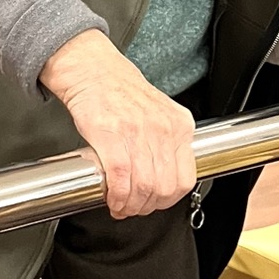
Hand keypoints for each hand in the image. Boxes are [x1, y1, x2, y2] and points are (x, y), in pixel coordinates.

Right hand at [40, 29, 196, 217]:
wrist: (93, 69)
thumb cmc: (121, 92)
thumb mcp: (160, 113)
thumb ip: (167, 143)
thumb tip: (164, 181)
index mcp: (180, 125)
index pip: (185, 179)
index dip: (168, 200)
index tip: (154, 203)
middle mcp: (163, 128)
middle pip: (163, 188)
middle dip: (147, 207)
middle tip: (133, 208)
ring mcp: (138, 131)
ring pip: (143, 187)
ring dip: (130, 205)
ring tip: (120, 205)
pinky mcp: (111, 134)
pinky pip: (121, 178)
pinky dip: (116, 195)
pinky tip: (111, 197)